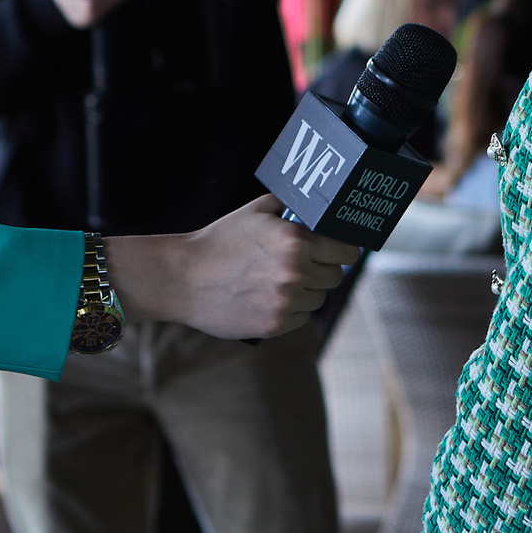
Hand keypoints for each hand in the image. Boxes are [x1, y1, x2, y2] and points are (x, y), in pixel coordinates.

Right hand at [103, 196, 358, 340]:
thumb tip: (317, 207)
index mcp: (296, 241)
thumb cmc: (220, 240)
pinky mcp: (275, 325)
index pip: (347, 252)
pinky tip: (267, 298)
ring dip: (306, 291)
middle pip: (335, 277)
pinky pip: (300, 318)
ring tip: (278, 282)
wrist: (184, 278)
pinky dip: (290, 310)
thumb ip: (289, 206)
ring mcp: (286, 301)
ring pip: (317, 299)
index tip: (339, 252)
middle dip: (322, 270)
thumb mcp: (255, 211)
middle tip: (302, 265)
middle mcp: (296, 272)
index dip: (344, 251)